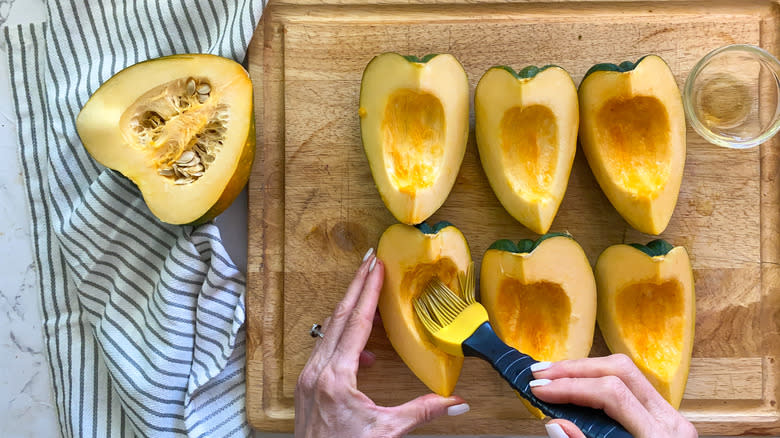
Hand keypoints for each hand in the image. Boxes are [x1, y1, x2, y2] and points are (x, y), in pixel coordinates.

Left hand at [294, 249, 467, 437]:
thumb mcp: (387, 431)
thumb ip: (423, 412)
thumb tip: (458, 403)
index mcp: (336, 377)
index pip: (355, 323)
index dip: (368, 292)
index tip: (376, 267)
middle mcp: (317, 371)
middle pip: (338, 317)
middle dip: (356, 286)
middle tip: (368, 260)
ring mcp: (308, 376)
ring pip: (328, 330)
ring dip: (349, 308)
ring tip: (368, 292)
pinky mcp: (307, 384)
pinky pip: (325, 348)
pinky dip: (343, 337)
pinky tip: (363, 351)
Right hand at [529, 354, 697, 437]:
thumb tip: (555, 424)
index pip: (612, 395)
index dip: (571, 387)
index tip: (540, 390)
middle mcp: (671, 423)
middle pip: (620, 372)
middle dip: (575, 369)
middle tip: (541, 374)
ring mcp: (670, 418)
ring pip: (626, 373)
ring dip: (585, 370)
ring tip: (553, 376)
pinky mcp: (662, 419)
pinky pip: (630, 387)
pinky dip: (598, 381)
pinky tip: (576, 387)